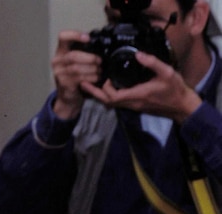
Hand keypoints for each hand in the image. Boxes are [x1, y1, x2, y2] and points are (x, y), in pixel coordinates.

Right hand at [51, 30, 100, 119]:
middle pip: (73, 55)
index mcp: (61, 51)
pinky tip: (96, 78)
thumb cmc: (76, 76)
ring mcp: (58, 73)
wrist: (69, 96)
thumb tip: (101, 43)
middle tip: (100, 61)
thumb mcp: (77, 61)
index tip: (87, 38)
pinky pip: (79, 78)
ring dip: (92, 69)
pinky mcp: (63, 83)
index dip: (75, 35)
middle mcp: (57, 61)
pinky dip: (91, 77)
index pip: (63, 37)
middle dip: (90, 58)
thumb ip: (83, 51)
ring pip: (76, 68)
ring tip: (99, 70)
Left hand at [80, 51, 202, 122]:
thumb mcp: (167, 72)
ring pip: (110, 103)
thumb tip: (138, 54)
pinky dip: (108, 96)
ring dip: (100, 95)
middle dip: (94, 93)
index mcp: (137, 95)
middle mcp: (132, 103)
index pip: (113, 96)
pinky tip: (107, 88)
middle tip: (83, 83)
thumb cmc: (175, 90)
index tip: (106, 77)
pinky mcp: (135, 106)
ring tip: (91, 85)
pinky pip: (117, 103)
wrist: (181, 106)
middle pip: (107, 102)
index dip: (105, 88)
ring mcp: (132, 106)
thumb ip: (153, 63)